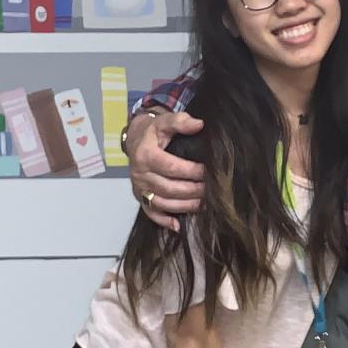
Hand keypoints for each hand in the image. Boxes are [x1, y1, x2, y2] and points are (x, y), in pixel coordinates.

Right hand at [127, 109, 206, 229]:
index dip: (191, 171)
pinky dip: (163, 221)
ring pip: (161, 203)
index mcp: (146, 155)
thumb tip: (199, 124)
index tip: (208, 171)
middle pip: (168, 188)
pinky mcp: (140, 197)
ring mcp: (139, 188)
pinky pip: (150, 213)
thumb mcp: (165, 121)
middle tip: (211, 190)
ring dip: (183, 206)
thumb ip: (180, 121)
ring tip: (203, 204)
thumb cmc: (154, 131)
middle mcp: (140, 174)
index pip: (171, 167)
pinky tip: (178, 225)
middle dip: (192, 191)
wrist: (135, 140)